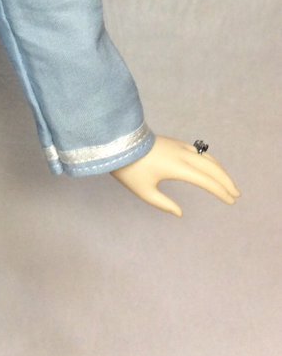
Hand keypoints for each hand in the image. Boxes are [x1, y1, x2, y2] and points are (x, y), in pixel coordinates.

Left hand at [112, 135, 239, 216]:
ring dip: (219, 170)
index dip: (220, 191)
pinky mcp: (174, 142)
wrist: (118, 143)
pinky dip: (209, 161)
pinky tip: (211, 168)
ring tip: (227, 183)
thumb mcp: (144, 191)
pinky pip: (198, 152)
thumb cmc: (129, 169)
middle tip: (236, 194)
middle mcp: (182, 154)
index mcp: (177, 167)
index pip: (205, 180)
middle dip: (225, 181)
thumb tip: (180, 213)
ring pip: (206, 157)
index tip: (230, 201)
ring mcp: (178, 146)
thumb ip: (164, 204)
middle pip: (211, 167)